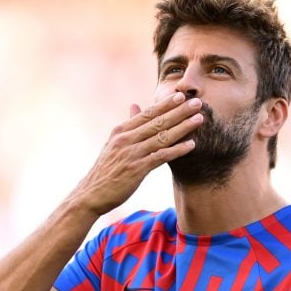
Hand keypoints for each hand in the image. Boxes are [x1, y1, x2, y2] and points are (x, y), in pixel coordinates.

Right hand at [70, 92, 203, 215]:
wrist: (92, 194)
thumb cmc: (106, 170)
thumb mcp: (114, 143)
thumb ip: (128, 125)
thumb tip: (135, 105)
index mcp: (121, 131)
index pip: (147, 113)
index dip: (166, 104)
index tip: (182, 96)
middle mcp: (126, 139)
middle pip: (157, 122)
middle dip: (179, 111)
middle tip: (197, 103)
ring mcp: (132, 153)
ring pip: (162, 137)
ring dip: (183, 127)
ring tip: (199, 119)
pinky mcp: (137, 169)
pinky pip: (161, 156)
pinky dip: (177, 150)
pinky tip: (191, 145)